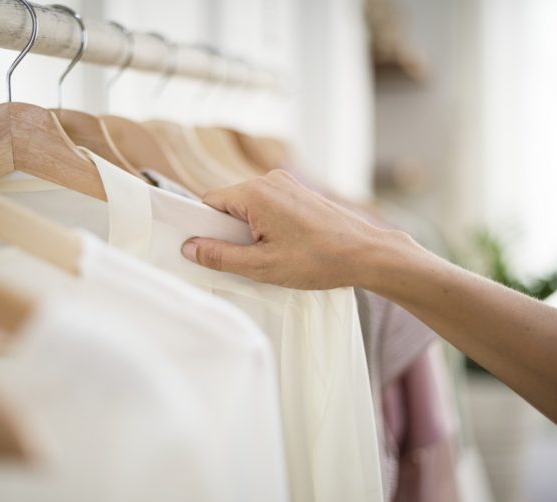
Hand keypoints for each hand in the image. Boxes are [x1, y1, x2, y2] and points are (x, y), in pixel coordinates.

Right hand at [181, 169, 396, 289]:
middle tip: (244, 259)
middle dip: (228, 232)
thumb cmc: (319, 259)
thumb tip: (190, 247)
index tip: (208, 251)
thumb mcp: (261, 266)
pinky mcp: (299, 194)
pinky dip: (265, 226)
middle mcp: (269, 180)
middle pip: (229, 204)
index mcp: (255, 192)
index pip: (209, 203)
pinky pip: (267, 206)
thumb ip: (220, 256)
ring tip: (267, 256)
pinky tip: (281, 248)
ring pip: (248, 207)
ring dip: (248, 231)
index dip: (203, 228)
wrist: (366, 254)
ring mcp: (287, 185)